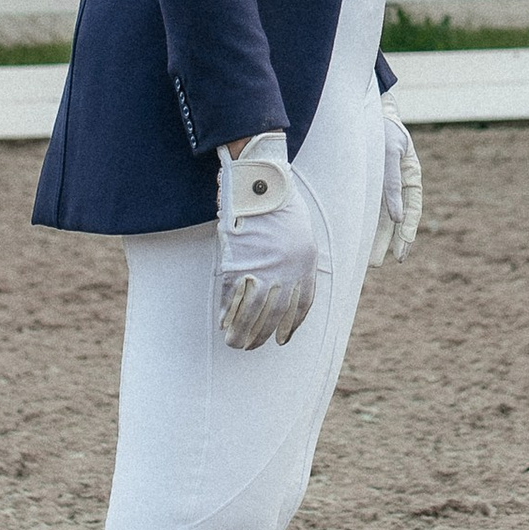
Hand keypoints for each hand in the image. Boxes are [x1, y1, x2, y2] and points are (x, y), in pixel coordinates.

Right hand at [216, 133, 316, 350]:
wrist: (261, 182)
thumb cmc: (280, 201)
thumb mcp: (300, 231)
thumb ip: (296, 258)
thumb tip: (285, 283)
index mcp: (305, 263)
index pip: (301, 305)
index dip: (291, 326)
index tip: (283, 339)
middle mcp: (287, 271)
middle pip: (275, 314)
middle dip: (263, 335)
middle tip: (252, 347)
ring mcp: (262, 268)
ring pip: (252, 311)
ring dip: (243, 331)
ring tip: (235, 343)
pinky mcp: (238, 262)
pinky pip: (232, 295)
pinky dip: (227, 311)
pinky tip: (223, 322)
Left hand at [373, 102, 422, 268]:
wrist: (367, 110)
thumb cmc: (382, 128)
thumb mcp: (390, 152)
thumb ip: (391, 182)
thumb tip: (396, 217)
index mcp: (410, 174)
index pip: (412, 208)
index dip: (407, 231)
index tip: (401, 252)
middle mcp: (398, 183)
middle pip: (395, 219)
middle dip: (388, 242)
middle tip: (378, 264)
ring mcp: (382, 185)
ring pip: (381, 217)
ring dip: (376, 239)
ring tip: (369, 262)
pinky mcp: (368, 185)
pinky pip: (368, 208)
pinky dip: (365, 224)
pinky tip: (358, 239)